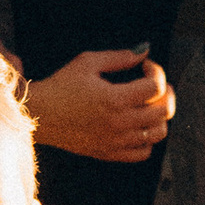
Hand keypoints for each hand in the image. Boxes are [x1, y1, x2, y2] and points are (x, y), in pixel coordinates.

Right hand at [26, 45, 176, 163]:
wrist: (39, 114)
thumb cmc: (61, 86)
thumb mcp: (88, 62)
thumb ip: (120, 57)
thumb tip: (144, 51)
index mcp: (115, 99)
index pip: (155, 86)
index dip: (157, 71)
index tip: (145, 66)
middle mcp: (119, 123)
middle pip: (163, 111)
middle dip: (165, 93)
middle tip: (154, 84)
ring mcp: (116, 141)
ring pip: (158, 133)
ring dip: (159, 116)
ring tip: (149, 105)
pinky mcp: (110, 153)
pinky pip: (143, 152)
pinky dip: (147, 139)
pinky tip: (138, 125)